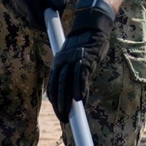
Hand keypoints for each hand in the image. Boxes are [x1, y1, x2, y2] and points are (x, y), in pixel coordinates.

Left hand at [47, 0, 114, 121]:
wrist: (92, 26)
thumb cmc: (85, 44)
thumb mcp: (75, 58)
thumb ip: (72, 73)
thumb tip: (77, 93)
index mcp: (57, 63)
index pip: (52, 86)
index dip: (56, 102)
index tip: (61, 113)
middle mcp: (62, 62)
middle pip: (58, 88)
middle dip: (60, 106)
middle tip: (64, 119)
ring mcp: (72, 60)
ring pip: (67, 85)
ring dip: (68, 102)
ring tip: (71, 115)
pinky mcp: (84, 59)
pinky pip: (80, 78)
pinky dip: (80, 90)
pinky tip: (82, 101)